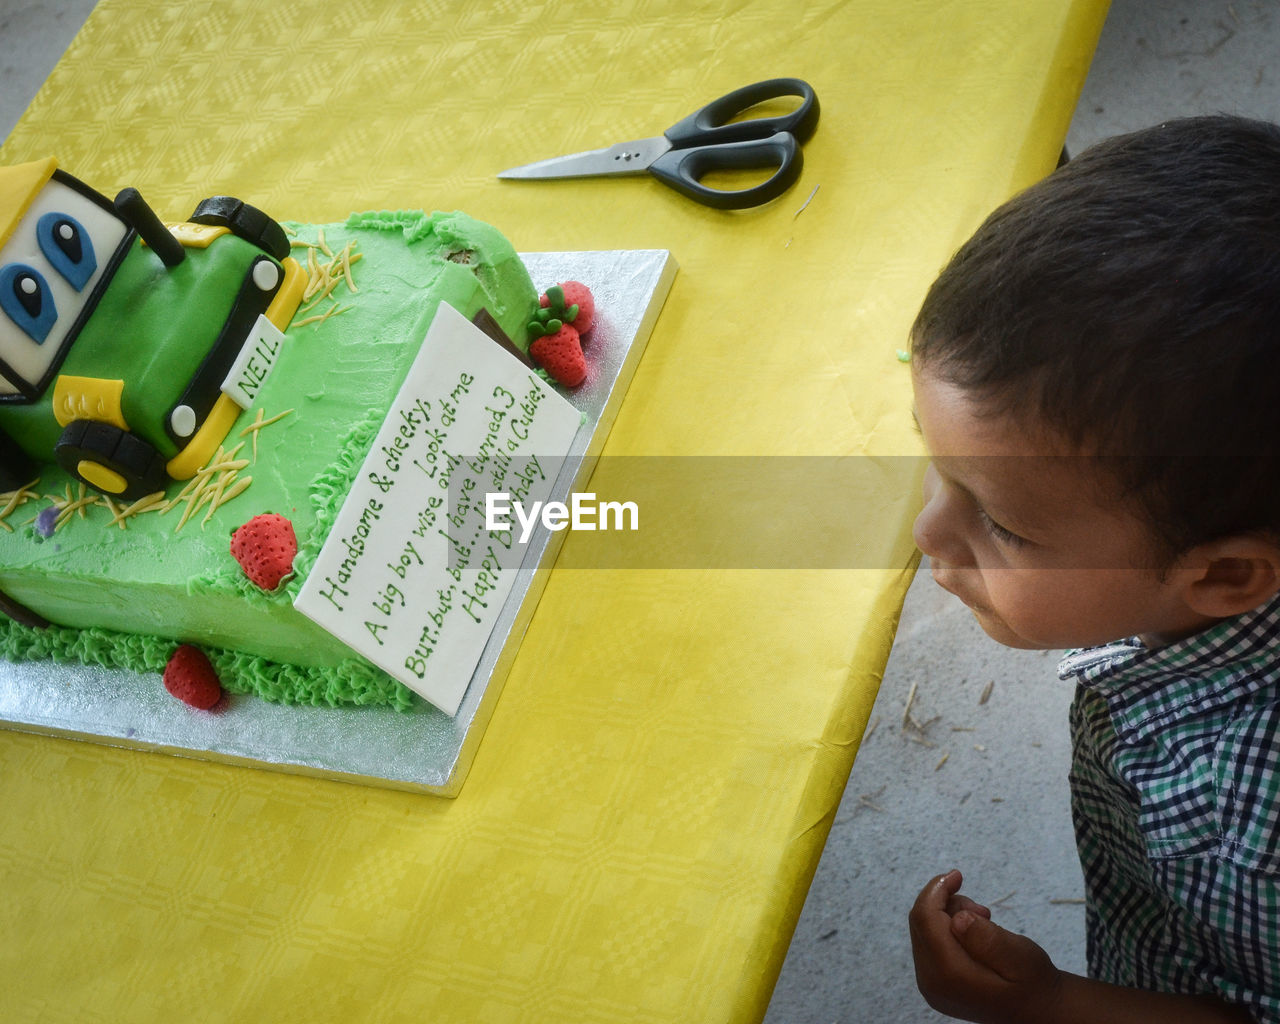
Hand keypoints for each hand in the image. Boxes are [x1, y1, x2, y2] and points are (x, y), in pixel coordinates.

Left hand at [908, 869, 1062, 1023]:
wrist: (1037, 1013)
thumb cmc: (1033, 984)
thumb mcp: (1020, 957)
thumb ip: (988, 938)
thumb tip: (957, 918)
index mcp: (949, 975)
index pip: (925, 918)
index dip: (937, 889)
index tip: (958, 875)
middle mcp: (931, 982)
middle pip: (921, 923)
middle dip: (946, 903)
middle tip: (983, 911)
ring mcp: (930, 985)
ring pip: (924, 931)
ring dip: (948, 915)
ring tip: (984, 922)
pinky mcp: (935, 984)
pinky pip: (930, 944)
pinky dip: (948, 929)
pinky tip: (974, 935)